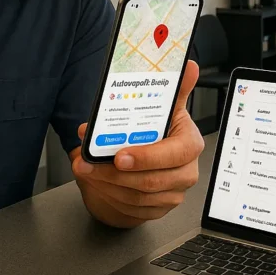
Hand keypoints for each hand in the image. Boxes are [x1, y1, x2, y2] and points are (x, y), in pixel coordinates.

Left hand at [71, 60, 203, 221]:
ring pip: (137, 196)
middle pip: (152, 180)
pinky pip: (132, 208)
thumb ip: (174, 86)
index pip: (175, 153)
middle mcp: (186, 170)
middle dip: (114, 173)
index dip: (147, 156)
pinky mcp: (158, 208)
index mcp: (189, 142)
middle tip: (89, 163)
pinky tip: (96, 182)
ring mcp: (173, 193)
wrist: (150, 157)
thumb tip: (189, 66)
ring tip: (85, 169)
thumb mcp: (163, 106)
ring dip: (106, 183)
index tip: (120, 156)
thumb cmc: (158, 129)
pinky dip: (109, 196)